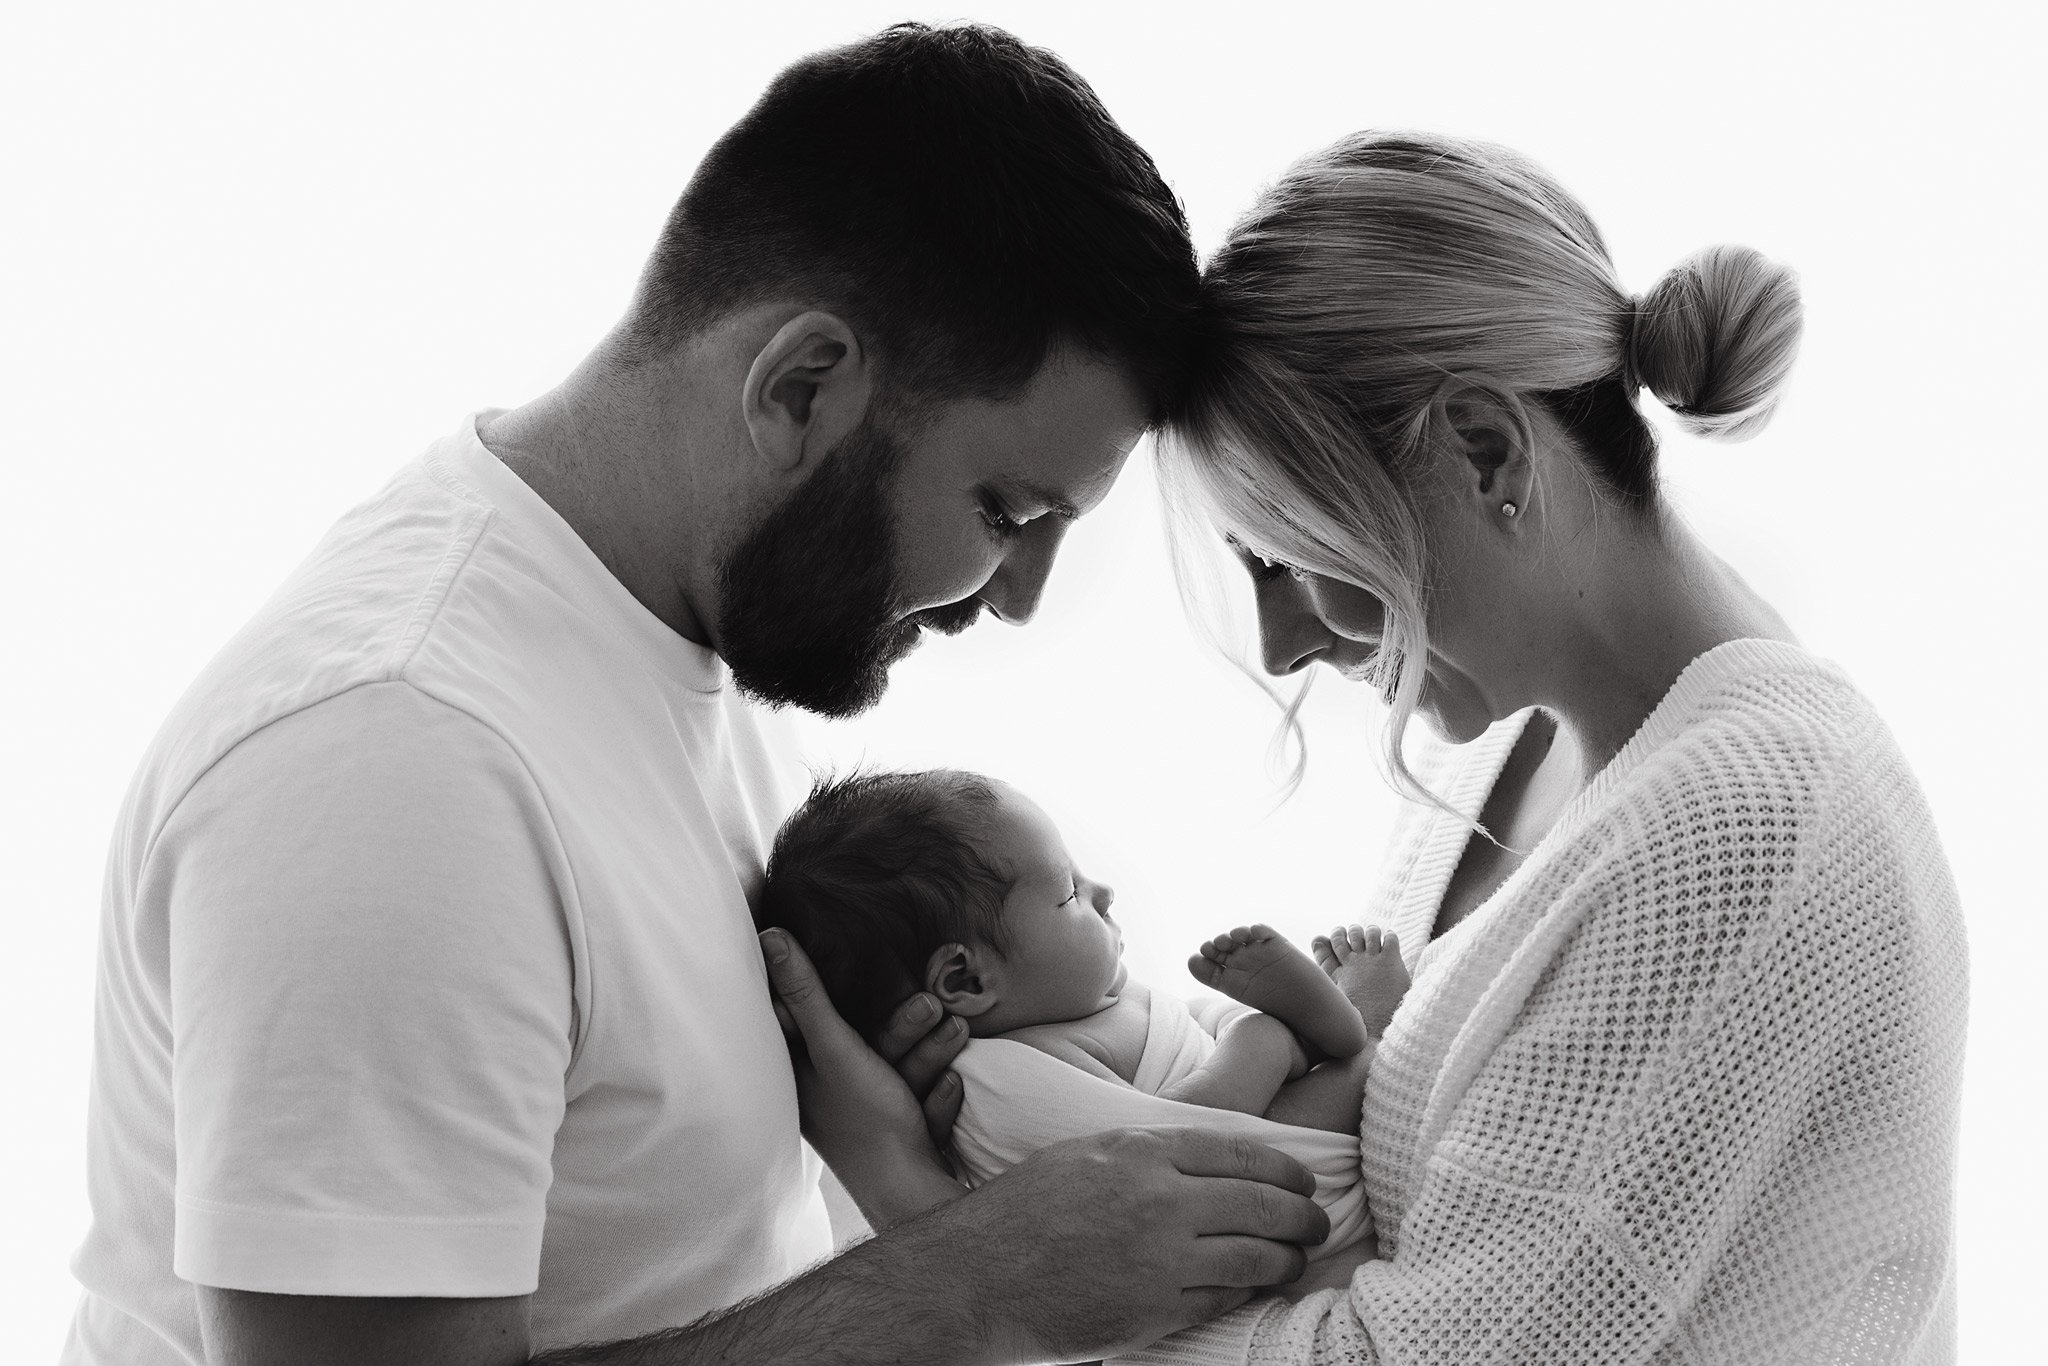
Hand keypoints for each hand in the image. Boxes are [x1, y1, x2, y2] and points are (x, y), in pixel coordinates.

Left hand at [762, 929, 967, 1224]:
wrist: (914, 1195)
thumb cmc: (865, 1122)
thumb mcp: (835, 1048)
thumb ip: (807, 995)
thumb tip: (768, 937)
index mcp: (799, 1075)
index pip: (799, 1018)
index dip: (821, 986)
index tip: (843, 954)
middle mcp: (827, 1097)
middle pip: (867, 1043)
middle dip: (906, 1028)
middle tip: (933, 1007)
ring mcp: (866, 1117)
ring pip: (902, 1070)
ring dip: (931, 1053)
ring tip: (958, 1034)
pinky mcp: (899, 1133)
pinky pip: (922, 1102)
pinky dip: (937, 1098)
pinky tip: (950, 1090)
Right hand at [889, 1126, 1330, 1361]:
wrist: (977, 1277)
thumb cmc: (1022, 1211)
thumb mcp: (1084, 1153)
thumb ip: (1146, 1153)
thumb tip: (1208, 1159)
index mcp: (1140, 1152)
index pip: (1240, 1151)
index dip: (1283, 1169)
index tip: (1301, 1180)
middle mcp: (1159, 1200)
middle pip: (1261, 1204)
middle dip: (1302, 1214)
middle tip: (1317, 1220)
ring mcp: (1160, 1259)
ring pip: (1256, 1256)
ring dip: (1288, 1258)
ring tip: (1296, 1258)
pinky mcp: (1156, 1310)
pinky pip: (1225, 1298)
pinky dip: (1249, 1291)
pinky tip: (1257, 1287)